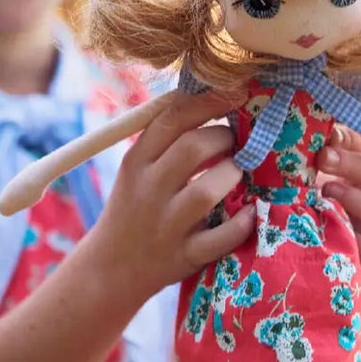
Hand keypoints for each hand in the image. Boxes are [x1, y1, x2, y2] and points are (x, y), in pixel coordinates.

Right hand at [85, 91, 253, 298]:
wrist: (109, 268)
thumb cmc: (134, 206)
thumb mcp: (137, 168)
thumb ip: (167, 138)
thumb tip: (214, 97)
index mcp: (136, 161)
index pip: (172, 118)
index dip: (209, 101)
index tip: (236, 93)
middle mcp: (148, 190)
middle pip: (192, 148)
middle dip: (224, 138)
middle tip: (236, 141)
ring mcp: (166, 225)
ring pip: (207, 192)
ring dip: (232, 176)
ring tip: (238, 173)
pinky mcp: (183, 257)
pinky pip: (220, 238)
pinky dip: (242, 223)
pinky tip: (252, 212)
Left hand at [317, 125, 360, 280]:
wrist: (316, 249)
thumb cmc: (317, 204)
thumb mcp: (316, 175)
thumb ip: (322, 152)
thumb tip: (324, 131)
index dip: (354, 139)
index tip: (329, 136)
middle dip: (351, 164)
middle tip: (323, 158)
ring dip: (358, 200)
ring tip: (327, 195)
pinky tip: (339, 235)